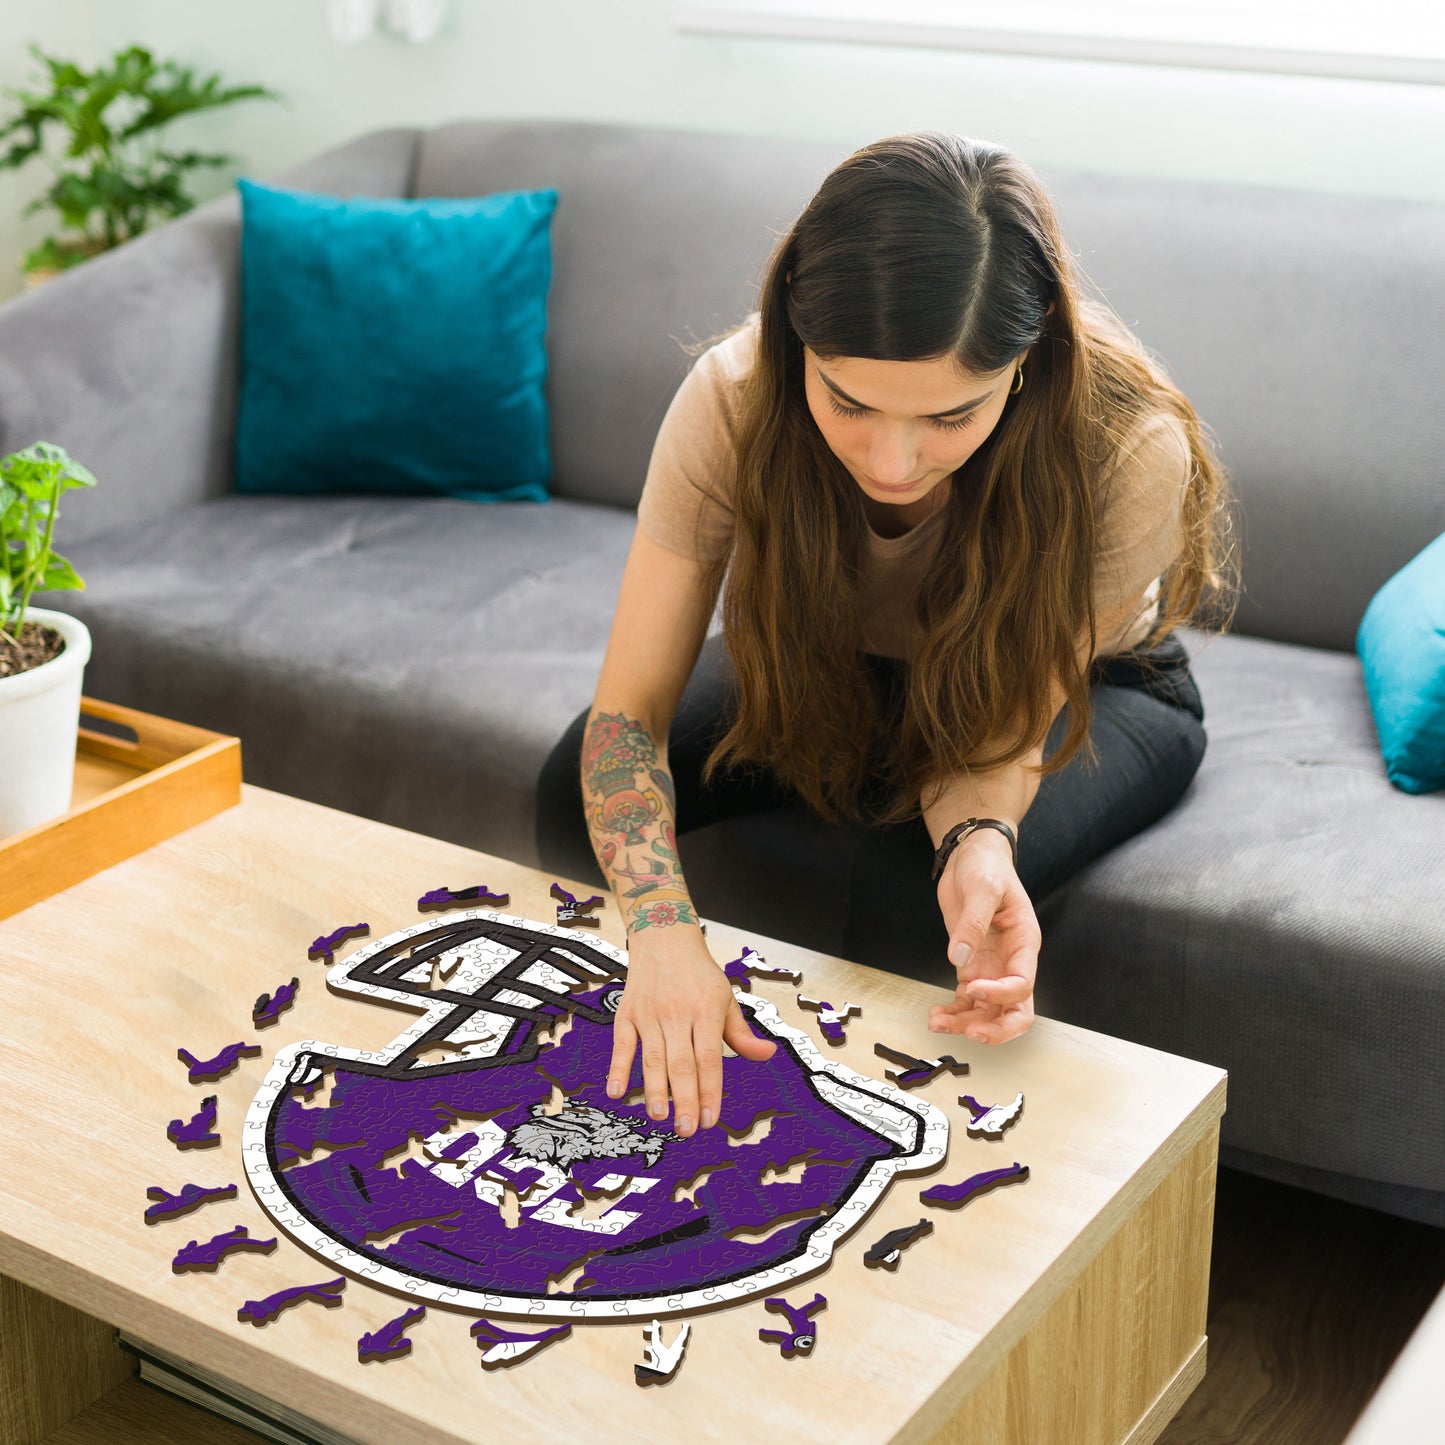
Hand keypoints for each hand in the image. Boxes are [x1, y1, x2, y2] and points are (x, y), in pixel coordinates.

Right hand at [606, 928, 776, 1136]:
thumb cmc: (699, 973)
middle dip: (685, 1099)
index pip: (709, 1059)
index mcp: (706, 1011)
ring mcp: (650, 1014)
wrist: (664, 937)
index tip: (711, 1120)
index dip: (710, 1091)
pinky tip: (617, 1092)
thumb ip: (741, 1033)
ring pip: (652, 1058)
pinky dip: (618, 1068)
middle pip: (682, 1063)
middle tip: (686, 1129)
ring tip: (660, 1117)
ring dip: (655, 1090)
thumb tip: (767, 1054)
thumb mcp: (726, 997)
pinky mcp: (627, 1013)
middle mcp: (677, 1014)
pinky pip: (622, 1044)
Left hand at [929, 829, 1038, 1043]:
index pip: (1022, 982)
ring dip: (966, 1024)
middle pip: (1016, 1010)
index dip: (1000, 993)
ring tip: (937, 1022)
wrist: (971, 856)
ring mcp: (991, 967)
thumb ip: (973, 923)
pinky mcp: (971, 967)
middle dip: (996, 1028)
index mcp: (1024, 942)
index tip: (971, 987)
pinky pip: (967, 1001)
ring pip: (988, 1011)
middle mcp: (1011, 961)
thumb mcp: (983, 888)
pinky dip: (953, 1012)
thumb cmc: (987, 867)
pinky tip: (936, 1015)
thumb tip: (959, 957)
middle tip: (970, 1033)